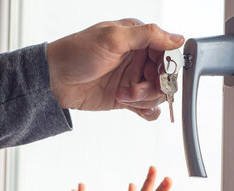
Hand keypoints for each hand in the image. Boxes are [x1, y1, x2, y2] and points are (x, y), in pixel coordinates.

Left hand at [46, 19, 183, 120]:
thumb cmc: (77, 53)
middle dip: (153, 86)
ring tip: (124, 97)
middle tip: (134, 90)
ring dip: (144, 99)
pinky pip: (148, 107)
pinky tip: (135, 109)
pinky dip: (147, 111)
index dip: (165, 66)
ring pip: (158, 93)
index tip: (154, 74)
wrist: (54, 80)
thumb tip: (178, 38)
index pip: (167, 53)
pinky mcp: (126, 98)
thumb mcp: (113, 38)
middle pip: (165, 76)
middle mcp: (138, 58)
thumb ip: (148, 36)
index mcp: (138, 39)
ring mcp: (132, 79)